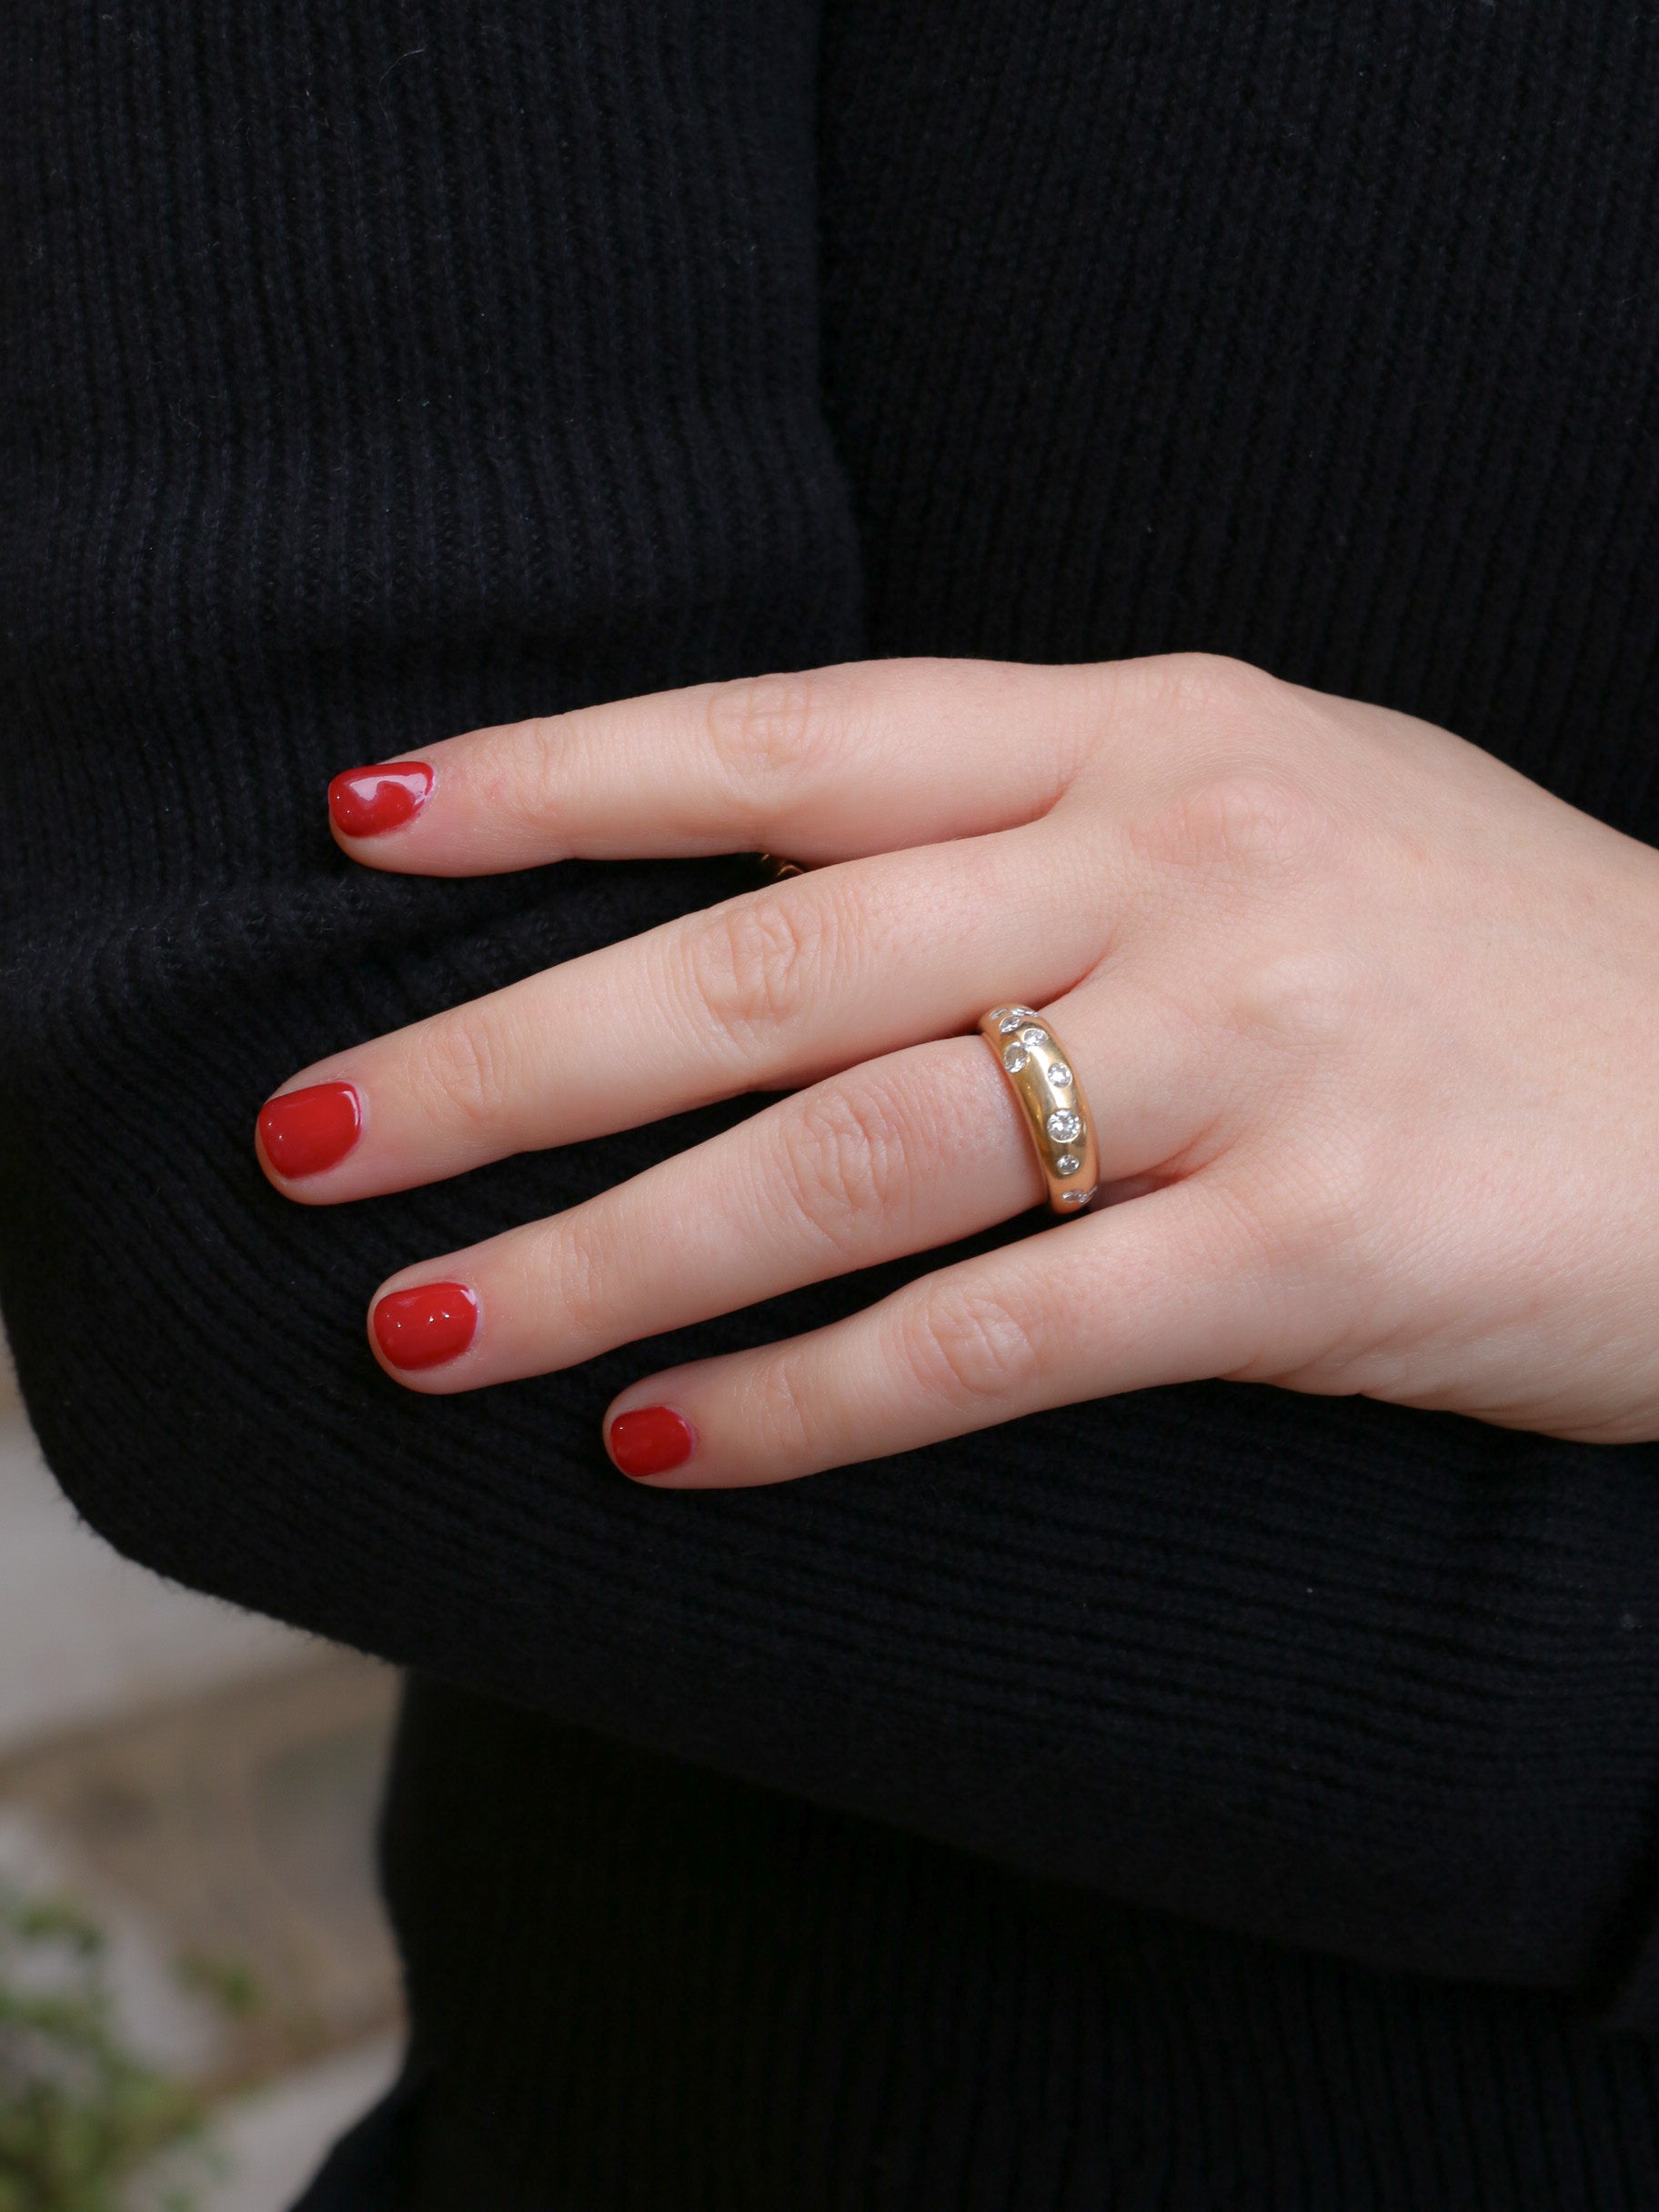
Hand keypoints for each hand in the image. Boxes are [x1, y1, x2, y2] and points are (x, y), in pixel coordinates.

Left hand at [256, 655, 1658, 1483]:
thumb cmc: (1477, 955)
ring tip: (429, 1329)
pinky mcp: (1315, 1246)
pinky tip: (667, 1452)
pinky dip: (810, 1402)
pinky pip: (999, 1337)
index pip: (794, 736)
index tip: (373, 830)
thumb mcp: (1265, 811)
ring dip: (609, 1255)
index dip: (564, 778)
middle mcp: (1177, 860)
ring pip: (850, 1155)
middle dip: (506, 1056)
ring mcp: (1252, 1047)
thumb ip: (1038, 827)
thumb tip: (767, 907)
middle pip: (765, 958)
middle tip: (312, 1139)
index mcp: (1147, 729)